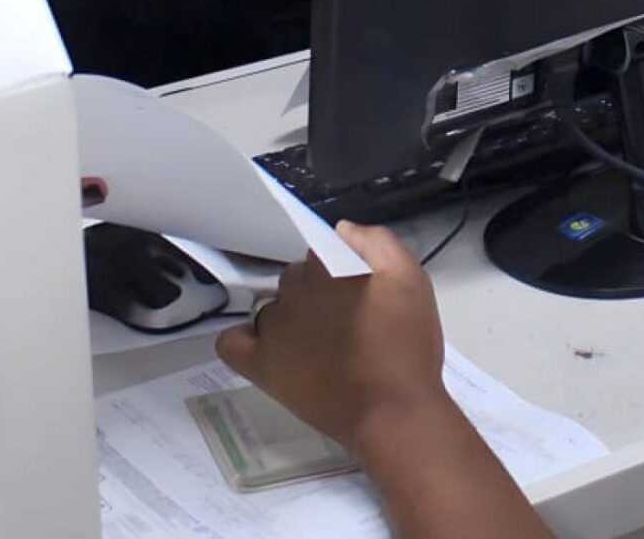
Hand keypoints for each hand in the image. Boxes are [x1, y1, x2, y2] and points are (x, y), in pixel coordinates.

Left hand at [217, 221, 454, 452]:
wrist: (395, 412)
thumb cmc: (407, 347)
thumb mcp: (411, 280)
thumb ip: (379, 242)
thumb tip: (343, 230)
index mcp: (328, 265)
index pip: (320, 253)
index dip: (341, 272)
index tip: (358, 294)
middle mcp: (294, 290)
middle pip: (295, 280)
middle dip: (316, 294)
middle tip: (345, 322)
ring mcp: (273, 328)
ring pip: (270, 308)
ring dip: (289, 318)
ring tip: (319, 345)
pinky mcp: (261, 365)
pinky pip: (232, 343)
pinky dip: (242, 340)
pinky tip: (264, 347)